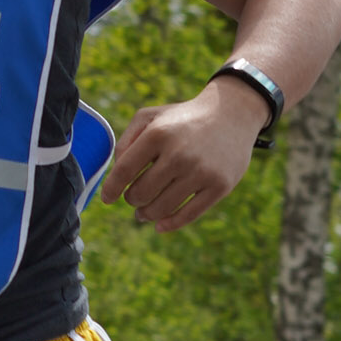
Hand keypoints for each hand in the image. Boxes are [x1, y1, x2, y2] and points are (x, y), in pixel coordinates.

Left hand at [101, 82, 269, 232]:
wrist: (232, 114)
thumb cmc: (183, 119)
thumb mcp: (151, 117)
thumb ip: (126, 141)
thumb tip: (117, 174)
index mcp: (158, 134)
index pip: (125, 171)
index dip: (112, 189)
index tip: (107, 199)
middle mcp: (179, 153)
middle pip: (141, 193)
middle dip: (132, 199)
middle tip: (134, 198)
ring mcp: (202, 171)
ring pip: (162, 208)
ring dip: (146, 214)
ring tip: (143, 212)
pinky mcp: (220, 186)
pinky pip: (188, 215)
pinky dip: (169, 224)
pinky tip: (159, 226)